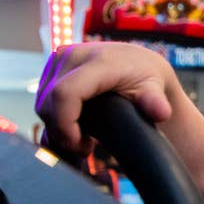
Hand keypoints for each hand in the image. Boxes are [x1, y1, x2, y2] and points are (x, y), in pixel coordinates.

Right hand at [35, 42, 175, 155]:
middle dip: (63, 133)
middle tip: (86, 148)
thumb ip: (156, 102)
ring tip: (84, 138)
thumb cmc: (146, 79)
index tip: (82, 146)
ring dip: (58, 128)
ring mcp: (58, 60)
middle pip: (49, 104)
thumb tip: (161, 112)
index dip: (65, 125)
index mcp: (98, 61)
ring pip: (43, 105)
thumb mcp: (155, 90)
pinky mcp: (51, 68)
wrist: (137, 62)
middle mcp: (73, 55)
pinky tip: (74, 130)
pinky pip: (42, 101)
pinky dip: (54, 121)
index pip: (65, 94)